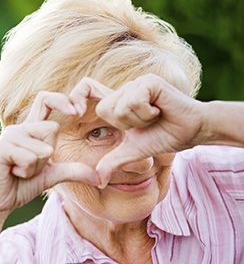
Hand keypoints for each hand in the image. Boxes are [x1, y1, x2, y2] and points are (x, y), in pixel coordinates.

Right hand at [0, 91, 100, 215]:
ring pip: (43, 148)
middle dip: (48, 155)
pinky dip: (26, 172)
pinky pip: (30, 158)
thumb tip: (100, 177)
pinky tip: (13, 173)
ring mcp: (8, 136)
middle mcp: (18, 128)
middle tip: (30, 167)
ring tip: (20, 171)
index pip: (45, 100)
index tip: (77, 111)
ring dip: (36, 168)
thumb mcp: (52, 176)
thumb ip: (74, 171)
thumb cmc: (21, 186)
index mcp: (30, 129)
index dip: (61, 100)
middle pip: (52, 129)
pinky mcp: (1, 148)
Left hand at [75, 74, 203, 184]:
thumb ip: (112, 162)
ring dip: (139, 121)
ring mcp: (136, 83)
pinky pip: (134, 101)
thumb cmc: (163, 137)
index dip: (76, 97)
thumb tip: (98, 182)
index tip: (73, 111)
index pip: (85, 91)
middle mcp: (123, 89)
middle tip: (144, 123)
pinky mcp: (148, 81)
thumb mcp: (132, 152)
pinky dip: (147, 113)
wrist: (191, 132)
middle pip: (104, 109)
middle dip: (125, 125)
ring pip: (120, 107)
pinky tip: (159, 110)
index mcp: (116, 102)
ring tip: (153, 117)